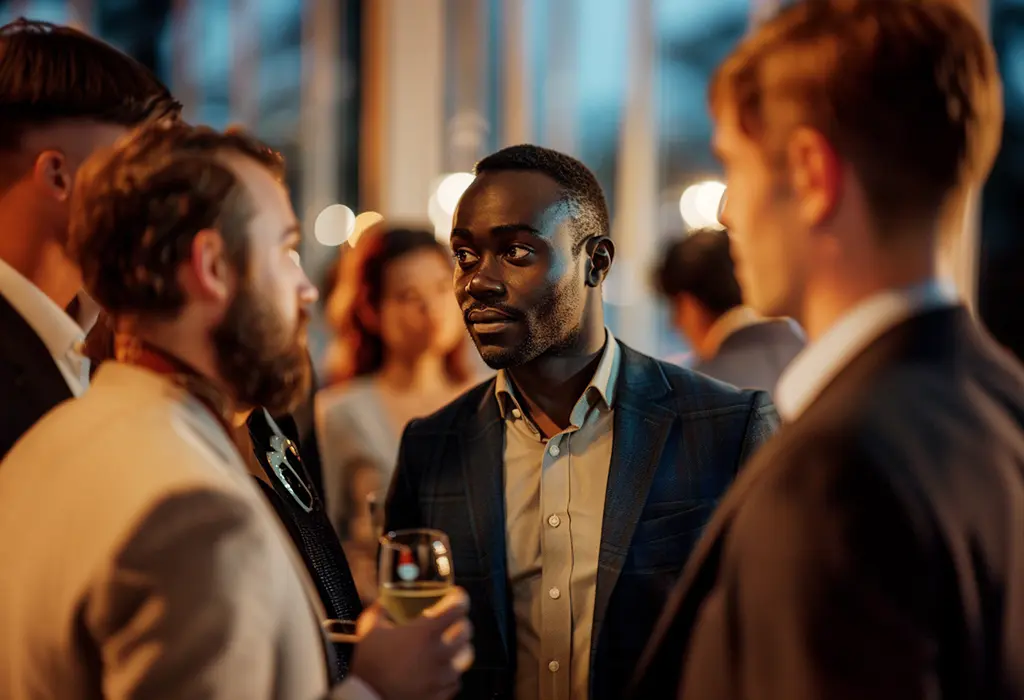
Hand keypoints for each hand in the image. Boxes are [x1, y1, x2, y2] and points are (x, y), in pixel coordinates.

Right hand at [349, 587, 473, 699]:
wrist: (363, 696)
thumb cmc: (366, 662)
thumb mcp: (369, 627)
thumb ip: (380, 610)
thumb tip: (383, 602)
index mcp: (425, 632)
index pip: (458, 608)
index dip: (460, 600)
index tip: (457, 598)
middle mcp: (438, 653)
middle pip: (466, 632)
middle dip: (461, 624)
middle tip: (453, 623)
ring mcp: (440, 677)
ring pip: (465, 659)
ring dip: (459, 650)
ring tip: (450, 648)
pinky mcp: (438, 695)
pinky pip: (455, 682)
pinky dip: (450, 674)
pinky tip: (440, 671)